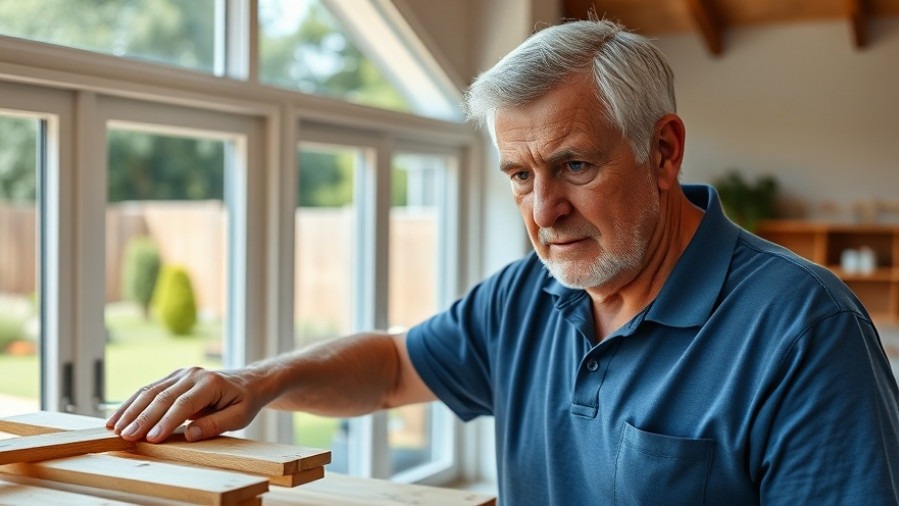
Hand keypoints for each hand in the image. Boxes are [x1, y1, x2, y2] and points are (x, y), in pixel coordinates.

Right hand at [106, 366, 262, 442]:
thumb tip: (190, 434)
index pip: (184, 404)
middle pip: (163, 396)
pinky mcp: (173, 377)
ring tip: (115, 428)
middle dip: (142, 418)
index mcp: (210, 383)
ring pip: (150, 391)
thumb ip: (216, 425)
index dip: (166, 421)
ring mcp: (181, 374)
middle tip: (127, 436)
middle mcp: (193, 374)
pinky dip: (132, 403)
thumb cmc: (244, 401)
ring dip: (131, 410)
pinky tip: (118, 417)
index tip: (151, 438)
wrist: (248, 381)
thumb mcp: (239, 417)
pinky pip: (149, 390)